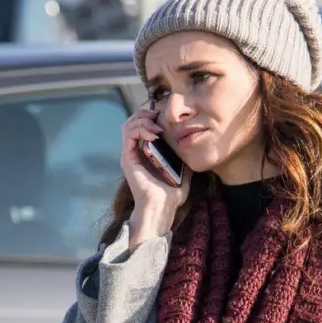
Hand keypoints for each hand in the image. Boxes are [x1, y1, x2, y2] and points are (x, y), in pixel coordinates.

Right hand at [120, 109, 190, 244]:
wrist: (161, 208)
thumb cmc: (171, 195)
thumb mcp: (183, 172)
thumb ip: (185, 160)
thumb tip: (195, 149)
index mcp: (146, 153)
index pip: (143, 125)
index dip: (152, 116)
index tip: (167, 119)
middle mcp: (135, 151)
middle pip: (133, 121)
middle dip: (146, 114)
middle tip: (160, 118)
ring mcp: (130, 154)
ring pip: (128, 125)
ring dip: (143, 120)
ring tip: (158, 128)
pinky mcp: (127, 158)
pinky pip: (128, 134)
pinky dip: (141, 129)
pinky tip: (154, 135)